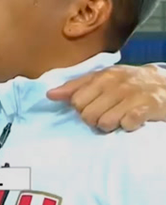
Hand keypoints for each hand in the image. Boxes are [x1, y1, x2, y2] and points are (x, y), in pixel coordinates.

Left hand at [48, 64, 165, 131]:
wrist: (165, 84)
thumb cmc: (128, 83)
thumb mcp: (103, 79)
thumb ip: (76, 86)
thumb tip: (50, 94)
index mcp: (102, 77)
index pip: (76, 100)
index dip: (81, 108)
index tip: (91, 107)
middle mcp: (115, 85)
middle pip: (87, 114)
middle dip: (94, 119)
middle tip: (106, 113)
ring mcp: (131, 96)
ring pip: (104, 122)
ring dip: (110, 125)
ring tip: (118, 118)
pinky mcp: (146, 108)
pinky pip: (126, 124)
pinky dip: (127, 127)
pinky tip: (131, 121)